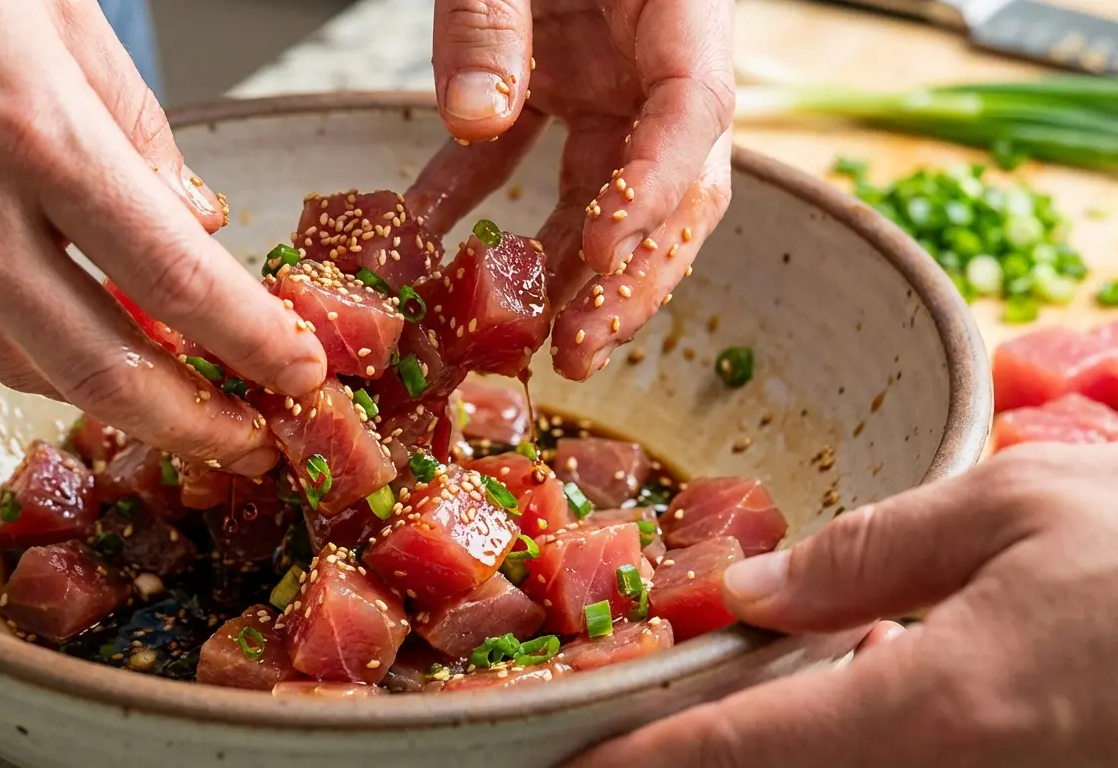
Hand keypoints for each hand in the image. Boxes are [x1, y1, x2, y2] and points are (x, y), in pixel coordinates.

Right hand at [0, 0, 326, 475]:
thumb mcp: (49, 10)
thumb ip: (134, 126)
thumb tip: (194, 219)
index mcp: (32, 135)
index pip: (173, 278)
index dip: (249, 341)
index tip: (299, 371)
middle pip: (104, 369)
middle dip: (193, 424)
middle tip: (249, 442)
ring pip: (31, 371)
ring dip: (115, 399)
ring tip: (178, 402)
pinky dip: (31, 351)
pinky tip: (71, 336)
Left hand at [406, 0, 734, 380]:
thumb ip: (493, 17)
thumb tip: (474, 119)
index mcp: (681, 11)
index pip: (694, 114)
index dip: (655, 194)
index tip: (602, 255)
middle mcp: (655, 58)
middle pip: (671, 184)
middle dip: (631, 275)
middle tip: (581, 347)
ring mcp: (605, 75)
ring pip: (601, 190)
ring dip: (562, 267)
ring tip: (523, 341)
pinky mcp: (550, 81)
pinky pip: (516, 156)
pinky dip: (473, 200)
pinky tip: (425, 246)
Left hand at [569, 443, 1117, 766]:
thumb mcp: (1017, 510)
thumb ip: (870, 554)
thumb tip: (753, 588)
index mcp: (934, 713)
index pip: (732, 757)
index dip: (635, 763)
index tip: (563, 762)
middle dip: (689, 764)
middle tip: (622, 732)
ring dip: (762, 752)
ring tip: (707, 712)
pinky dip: (836, 743)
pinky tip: (837, 686)